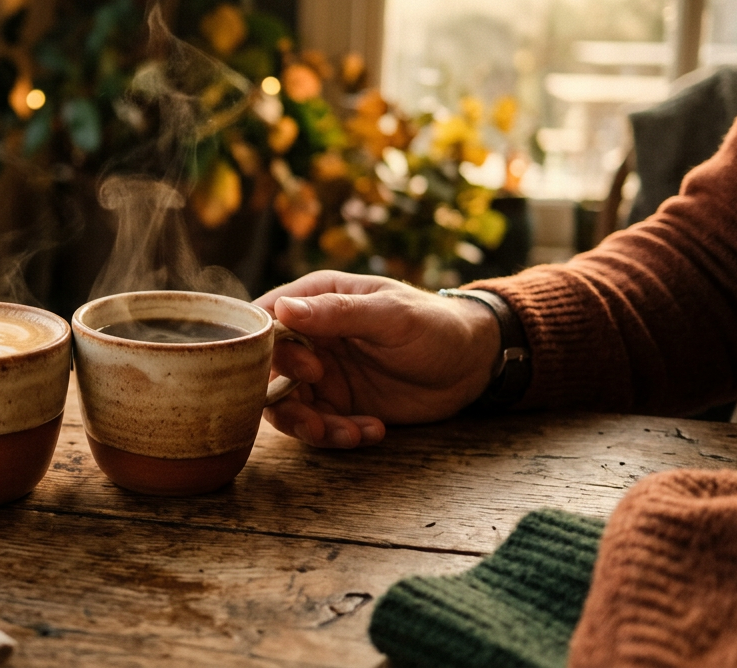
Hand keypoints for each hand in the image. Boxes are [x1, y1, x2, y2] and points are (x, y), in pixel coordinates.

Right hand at [255, 271, 499, 448]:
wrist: (472, 364)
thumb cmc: (433, 324)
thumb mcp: (389, 315)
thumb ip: (337, 312)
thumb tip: (282, 309)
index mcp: (315, 300)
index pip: (265, 322)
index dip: (269, 351)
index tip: (307, 371)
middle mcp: (309, 336)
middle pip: (267, 371)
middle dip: (288, 401)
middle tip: (319, 417)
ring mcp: (320, 373)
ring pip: (287, 406)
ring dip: (311, 427)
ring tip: (349, 434)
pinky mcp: (337, 404)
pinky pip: (318, 426)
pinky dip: (340, 436)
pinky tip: (373, 432)